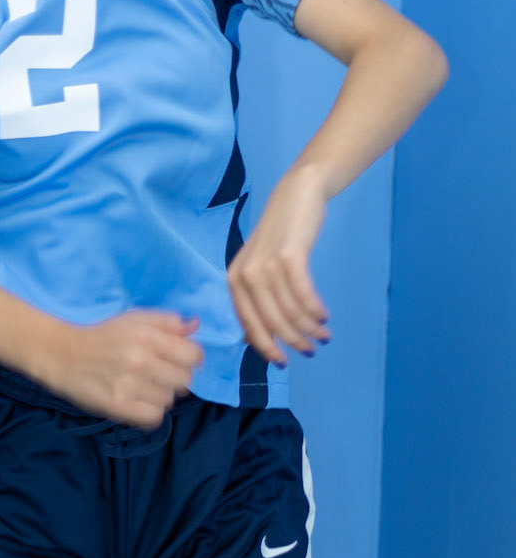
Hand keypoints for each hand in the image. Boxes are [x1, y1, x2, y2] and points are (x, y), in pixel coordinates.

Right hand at [39, 311, 202, 427]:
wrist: (62, 354)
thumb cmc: (102, 336)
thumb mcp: (134, 319)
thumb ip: (167, 322)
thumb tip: (195, 325)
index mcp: (148, 337)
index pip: (194, 356)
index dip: (188, 358)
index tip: (175, 359)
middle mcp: (141, 361)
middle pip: (185, 381)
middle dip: (174, 377)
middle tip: (157, 374)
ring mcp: (129, 386)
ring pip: (169, 400)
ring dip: (160, 394)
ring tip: (142, 386)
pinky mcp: (118, 407)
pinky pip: (154, 417)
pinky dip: (150, 411)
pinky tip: (139, 401)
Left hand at [227, 166, 329, 366]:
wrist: (296, 195)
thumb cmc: (280, 237)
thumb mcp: (258, 268)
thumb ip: (253, 299)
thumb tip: (251, 340)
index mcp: (234, 282)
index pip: (249, 326)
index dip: (267, 347)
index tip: (283, 362)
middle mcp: (245, 276)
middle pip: (272, 322)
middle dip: (293, 341)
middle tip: (311, 350)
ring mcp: (265, 266)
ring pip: (290, 311)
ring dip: (310, 327)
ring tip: (324, 335)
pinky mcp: (289, 257)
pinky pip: (304, 294)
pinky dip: (315, 309)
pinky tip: (324, 316)